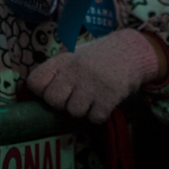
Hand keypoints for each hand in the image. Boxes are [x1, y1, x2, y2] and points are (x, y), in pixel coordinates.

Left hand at [27, 30, 164, 123]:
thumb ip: (57, 68)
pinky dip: (100, 113)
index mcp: (63, 59)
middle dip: (63, 102)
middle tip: (75, 95)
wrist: (132, 50)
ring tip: (92, 95)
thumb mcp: (76, 52)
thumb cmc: (100, 55)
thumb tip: (36, 90)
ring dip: (84, 108)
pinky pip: (95, 118)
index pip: (35, 82)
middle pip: (53, 101)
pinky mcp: (109, 95)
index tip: (53, 88)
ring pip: (74, 112)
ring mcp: (92, 82)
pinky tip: (104, 100)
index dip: (42, 90)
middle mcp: (75, 69)